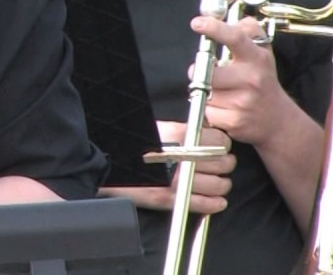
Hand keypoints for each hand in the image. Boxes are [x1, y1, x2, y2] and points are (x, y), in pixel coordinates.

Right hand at [101, 121, 234, 213]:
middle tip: (222, 164)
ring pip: (218, 185)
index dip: (223, 145)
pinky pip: (204, 204)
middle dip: (226, 164)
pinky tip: (217, 201)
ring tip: (219, 183)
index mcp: (179, 136)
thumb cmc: (130, 143)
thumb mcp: (158, 128)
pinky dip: (215, 204)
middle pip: (222, 163)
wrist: (107, 163)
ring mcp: (177, 181)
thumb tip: (205, 129)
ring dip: (222, 184)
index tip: (221, 147)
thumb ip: (183, 130)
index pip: (219, 141)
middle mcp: (181, 158)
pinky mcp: (169, 199)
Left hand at [192, 15, 296, 146]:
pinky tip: (225, 108)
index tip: (197, 23)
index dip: (215, 28)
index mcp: (257, 58)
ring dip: (206, 92)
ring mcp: (244, 102)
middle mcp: (252, 79)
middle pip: (208, 72)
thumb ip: (246, 31)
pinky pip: (207, 112)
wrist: (278, 120)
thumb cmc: (263, 81)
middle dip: (200, 73)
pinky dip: (210, 110)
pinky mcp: (235, 121)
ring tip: (222, 92)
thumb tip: (227, 20)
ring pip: (205, 92)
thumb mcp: (262, 52)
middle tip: (207, 73)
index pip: (236, 38)